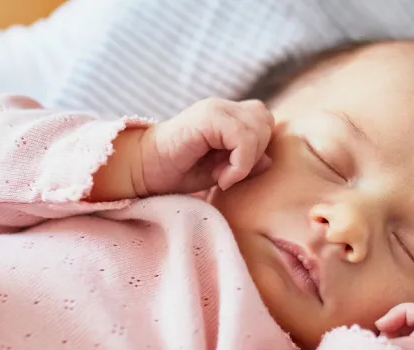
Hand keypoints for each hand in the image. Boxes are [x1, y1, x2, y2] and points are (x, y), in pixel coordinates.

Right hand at [135, 98, 274, 195]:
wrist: (143, 170)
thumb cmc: (177, 171)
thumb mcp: (220, 170)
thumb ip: (245, 161)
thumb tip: (270, 160)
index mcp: (227, 115)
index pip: (264, 122)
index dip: (257, 149)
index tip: (234, 173)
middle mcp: (223, 106)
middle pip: (265, 120)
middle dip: (256, 152)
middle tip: (230, 174)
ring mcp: (215, 109)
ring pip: (259, 127)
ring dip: (247, 159)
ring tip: (223, 176)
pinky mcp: (208, 117)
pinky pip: (243, 138)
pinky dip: (240, 164)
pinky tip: (220, 178)